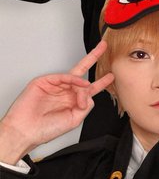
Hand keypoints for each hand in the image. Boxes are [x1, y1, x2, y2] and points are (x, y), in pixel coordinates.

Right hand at [0, 43, 113, 163]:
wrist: (27, 131)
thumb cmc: (46, 128)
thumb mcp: (75, 119)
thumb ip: (86, 105)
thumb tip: (89, 93)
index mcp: (72, 101)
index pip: (89, 89)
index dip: (101, 82)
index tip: (111, 76)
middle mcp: (65, 91)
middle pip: (82, 72)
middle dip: (93, 58)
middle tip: (103, 47)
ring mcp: (55, 85)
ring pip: (75, 76)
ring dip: (83, 87)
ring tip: (81, 98)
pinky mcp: (44, 82)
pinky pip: (63, 76)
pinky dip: (74, 80)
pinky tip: (82, 85)